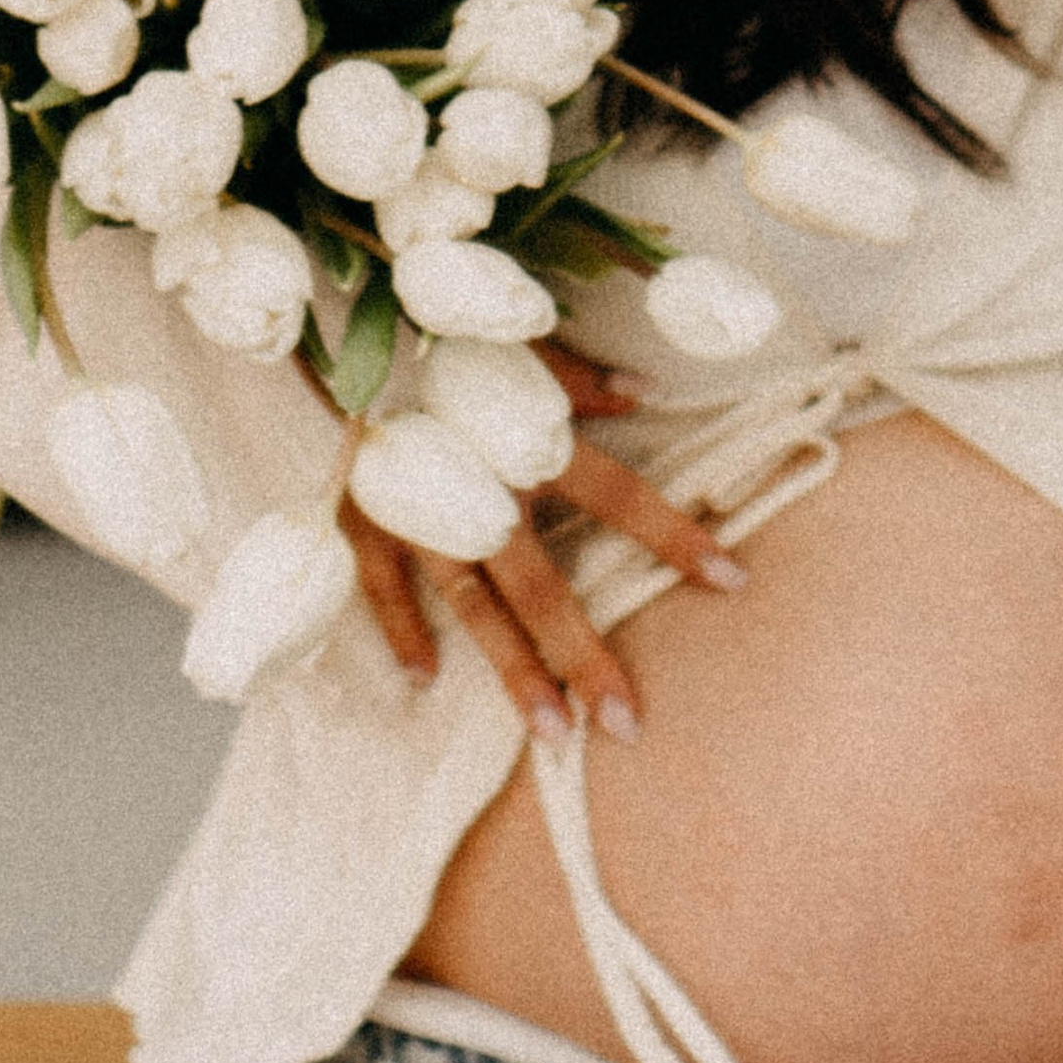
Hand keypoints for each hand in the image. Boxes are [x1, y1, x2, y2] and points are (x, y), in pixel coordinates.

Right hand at [341, 340, 737, 743]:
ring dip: (514, 673)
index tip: (731, 580)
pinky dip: (402, 630)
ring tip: (553, 733)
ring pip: (476, 611)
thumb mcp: (516, 345)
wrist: (331, 328)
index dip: (676, 537)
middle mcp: (483, 495)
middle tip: (627, 723)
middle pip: (546, 588)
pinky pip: (384, 590)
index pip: (620, 498)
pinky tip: (424, 677)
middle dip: (587, 656)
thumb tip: (643, 390)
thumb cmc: (438, 329)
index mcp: (531, 447)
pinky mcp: (361, 524)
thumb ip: (578, 380)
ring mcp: (419, 519)